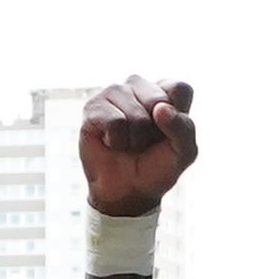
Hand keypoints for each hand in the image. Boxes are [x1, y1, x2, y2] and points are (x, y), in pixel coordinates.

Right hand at [79, 75, 196, 215]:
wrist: (126, 192)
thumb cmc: (156, 168)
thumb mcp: (183, 154)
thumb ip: (183, 128)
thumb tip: (160, 108)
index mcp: (166, 93)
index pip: (179, 89)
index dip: (177, 118)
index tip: (169, 135)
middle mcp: (140, 87)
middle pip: (158, 100)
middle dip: (154, 132)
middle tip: (145, 142)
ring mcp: (115, 93)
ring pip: (135, 114)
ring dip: (135, 139)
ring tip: (128, 143)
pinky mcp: (94, 107)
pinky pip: (114, 121)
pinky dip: (117, 141)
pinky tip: (112, 142)